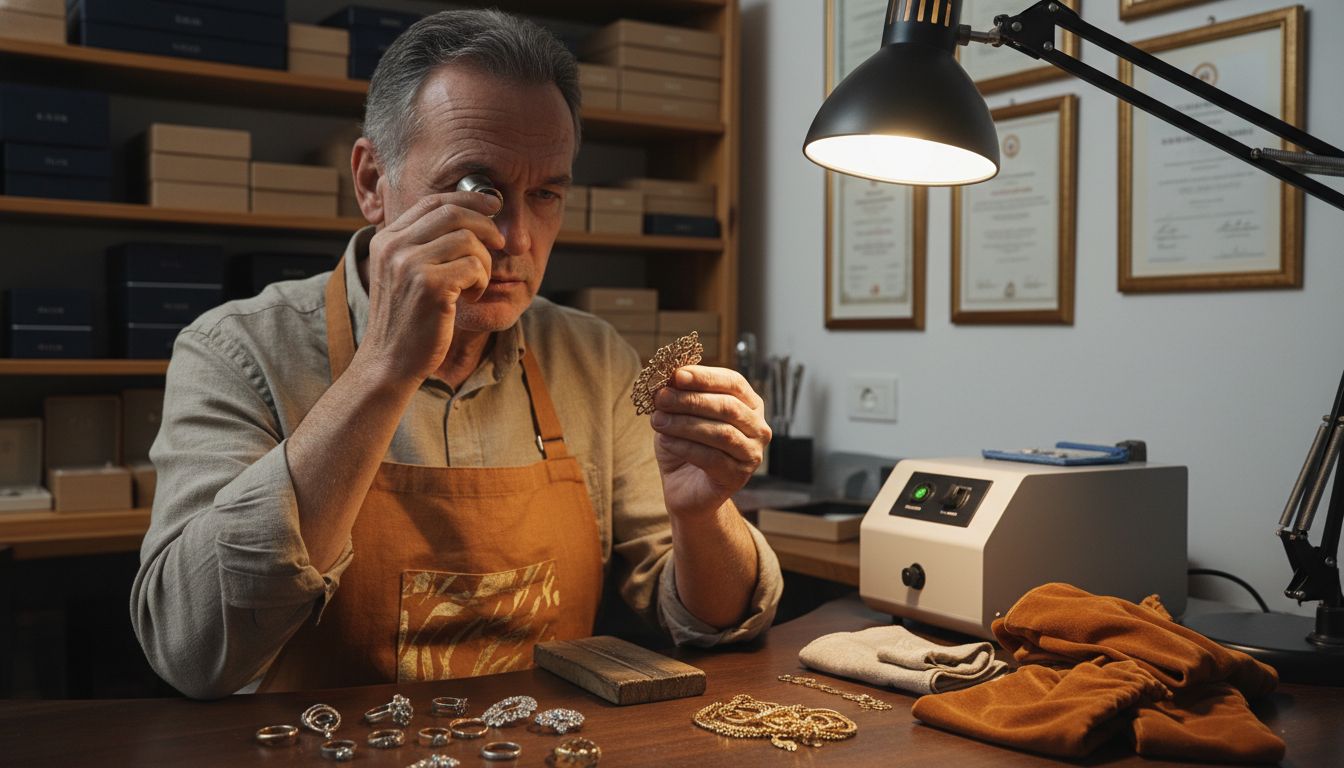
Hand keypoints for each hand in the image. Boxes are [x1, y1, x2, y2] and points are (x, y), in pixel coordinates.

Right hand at [357, 192, 504, 382]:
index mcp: (387, 239)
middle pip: (453, 212)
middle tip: (500, 243)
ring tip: (475, 284)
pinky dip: (481, 281)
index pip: (433, 201)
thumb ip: (425, 245)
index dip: (468, 198)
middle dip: (486, 224)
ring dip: (484, 262)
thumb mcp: (406, 275)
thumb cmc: (406, 321)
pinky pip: (473, 267)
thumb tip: (468, 214)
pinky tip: (471, 297)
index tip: (493, 205)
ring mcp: (409, 264)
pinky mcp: (429, 286)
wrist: (389, 362)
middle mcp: (394, 246)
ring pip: (468, 239)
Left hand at [650, 366, 770, 518]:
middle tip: (662, 398)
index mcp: (749, 404)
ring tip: (658, 421)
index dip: (705, 377)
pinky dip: (685, 447)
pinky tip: (665, 441)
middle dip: (691, 400)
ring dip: (685, 424)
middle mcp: (758, 427)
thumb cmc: (686, 445)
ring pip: (721, 433)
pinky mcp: (738, 476)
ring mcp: (752, 453)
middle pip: (727, 407)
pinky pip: (712, 458)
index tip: (677, 374)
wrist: (685, 489)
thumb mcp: (679, 414)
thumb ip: (680, 394)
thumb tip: (670, 375)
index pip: (733, 382)